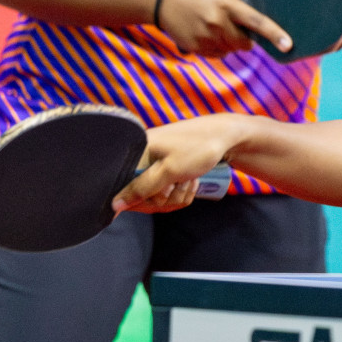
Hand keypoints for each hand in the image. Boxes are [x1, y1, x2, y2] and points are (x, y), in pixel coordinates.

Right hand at [112, 114, 241, 212]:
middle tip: (179, 183)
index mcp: (136, 153)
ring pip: (159, 199)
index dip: (141, 199)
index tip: (163, 191)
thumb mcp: (169, 170)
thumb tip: (114, 205)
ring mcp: (156, 166)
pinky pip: (169, 195)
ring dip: (177, 194)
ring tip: (189, 177)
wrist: (228, 136)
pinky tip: (192, 179)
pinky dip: (182, 191)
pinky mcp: (168, 171)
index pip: (122, 188)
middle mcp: (142, 159)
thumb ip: (141, 188)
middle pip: (141, 198)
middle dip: (165, 197)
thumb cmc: (198, 147)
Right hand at [156, 0, 291, 57]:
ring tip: (213, 25)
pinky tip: (204, 33)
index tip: (288, 45)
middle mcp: (217, 22)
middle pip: (245, 43)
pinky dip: (217, 47)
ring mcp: (205, 37)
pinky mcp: (196, 48)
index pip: (256, 21)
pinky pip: (218, 55)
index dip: (274, 33)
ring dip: (229, 42)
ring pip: (231, 50)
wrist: (163, 0)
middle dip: (245, 38)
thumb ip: (240, 2)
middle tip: (232, 25)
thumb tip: (264, 14)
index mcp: (227, 4)